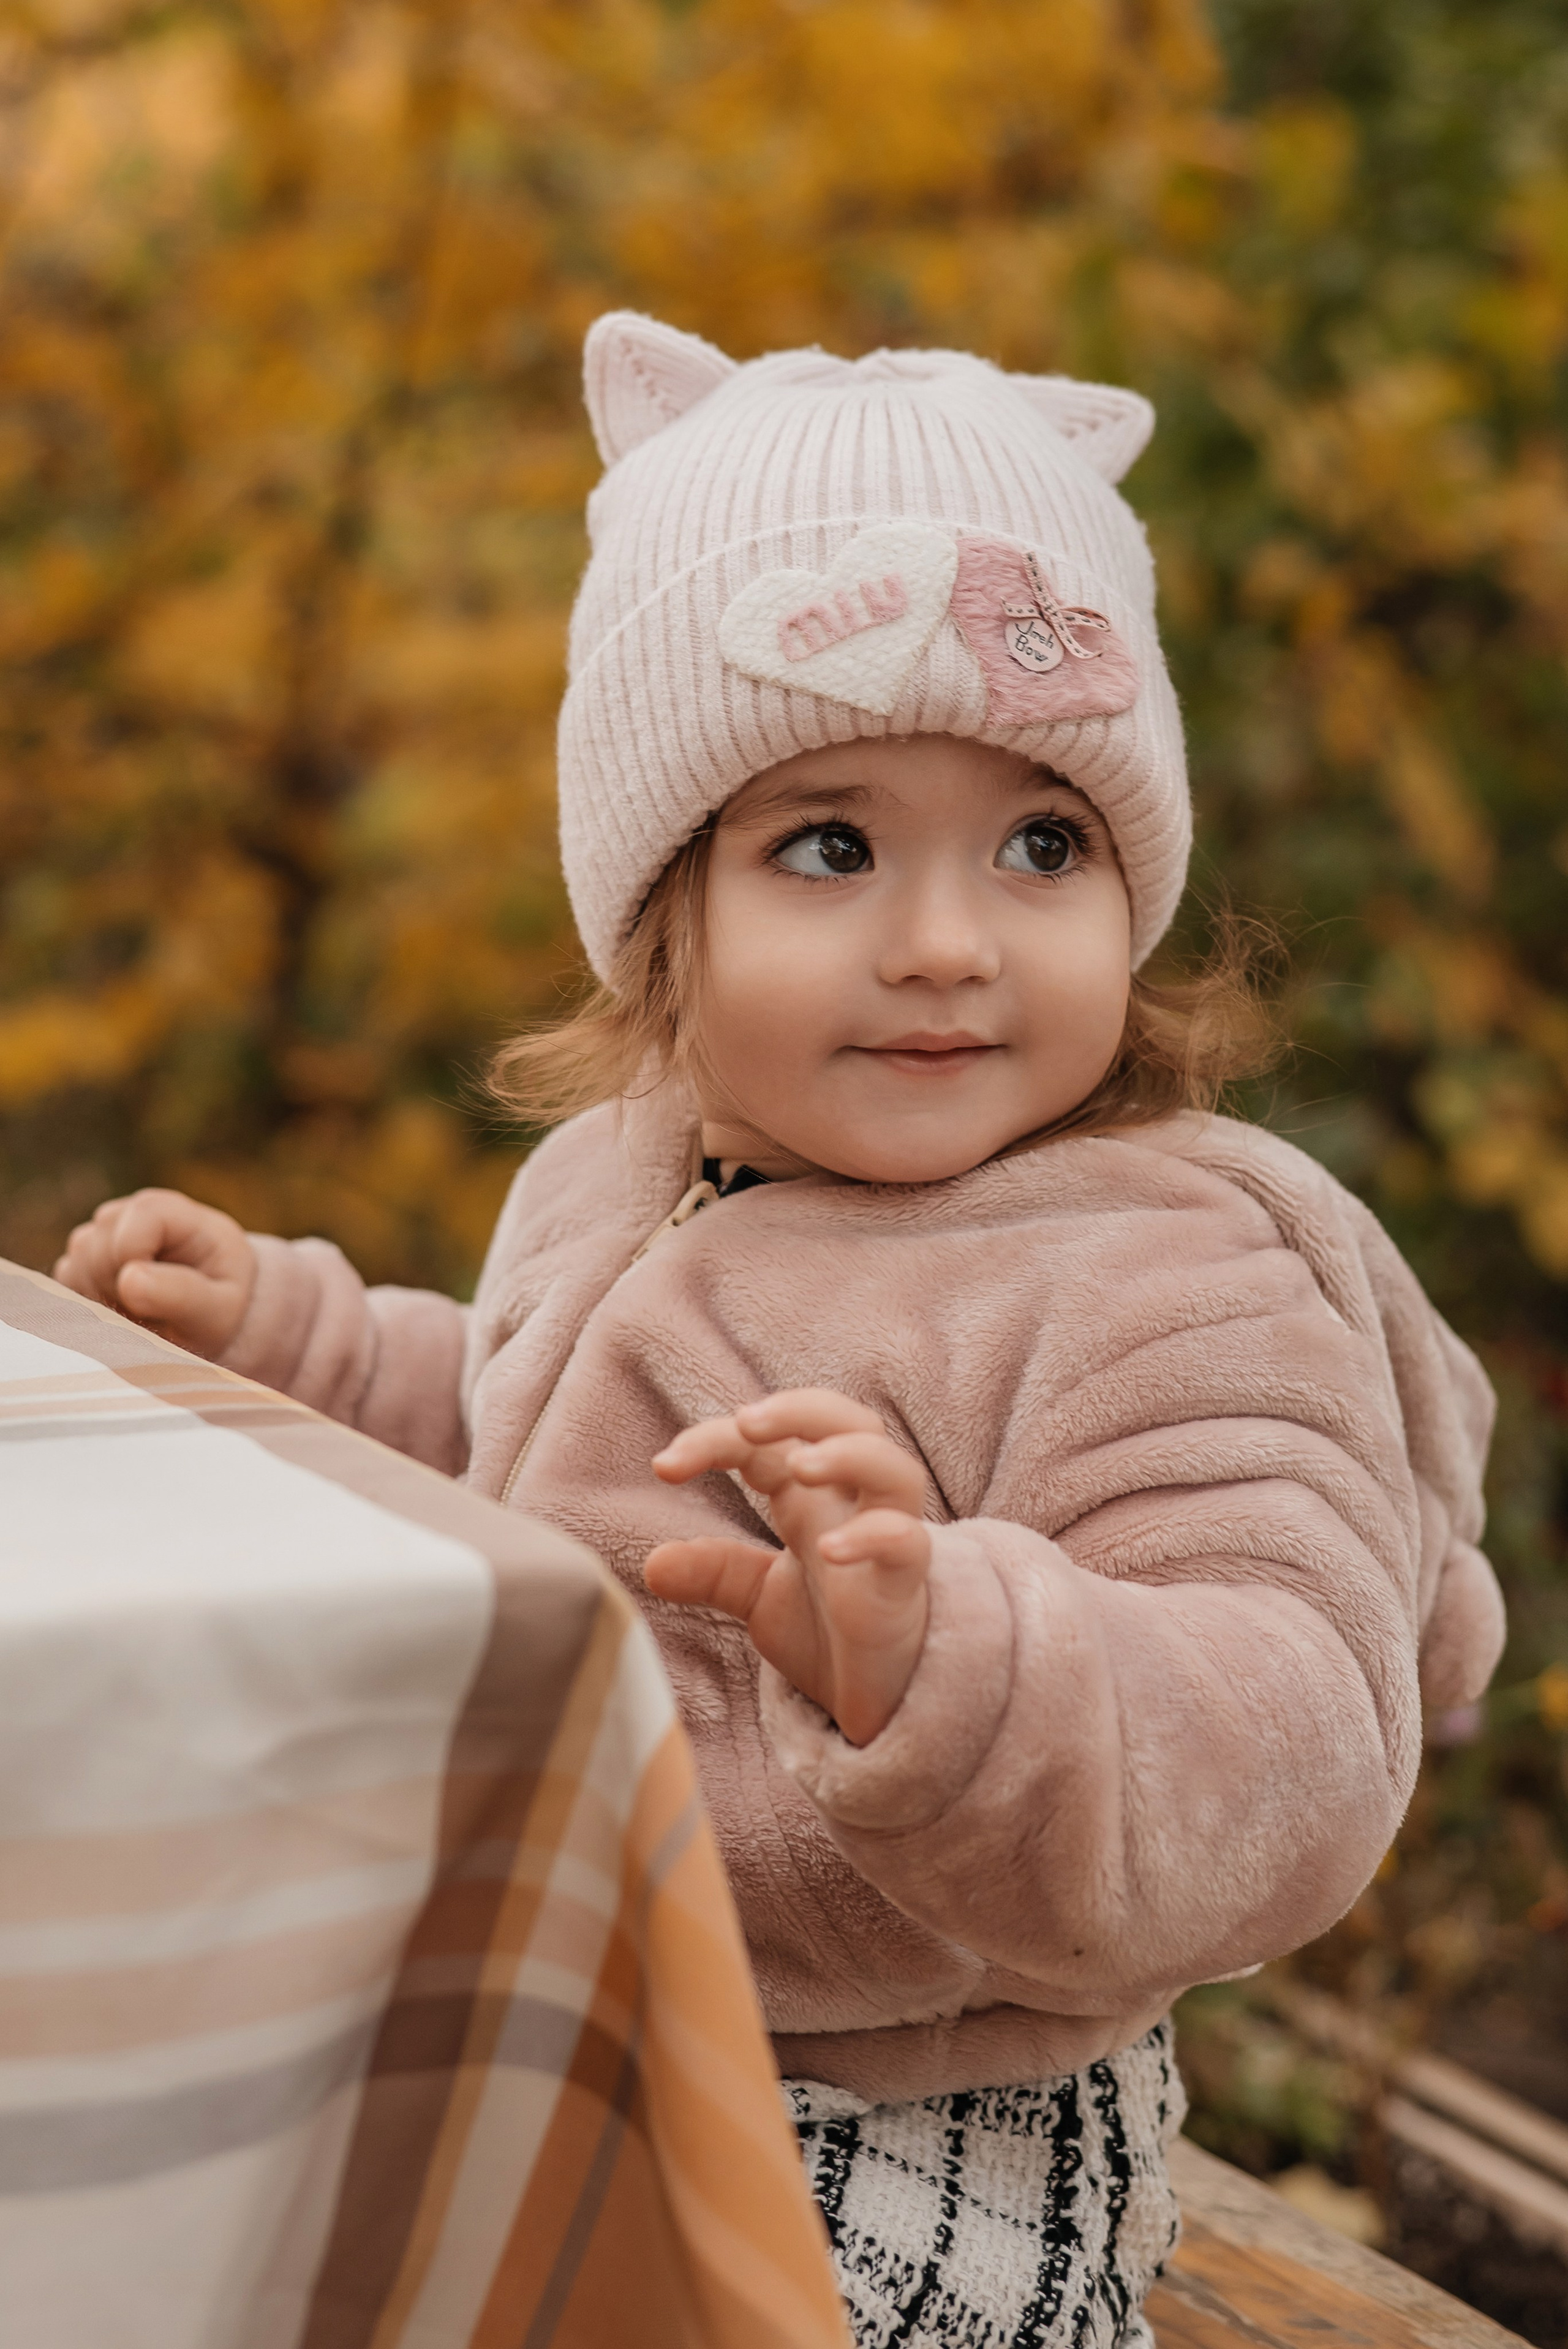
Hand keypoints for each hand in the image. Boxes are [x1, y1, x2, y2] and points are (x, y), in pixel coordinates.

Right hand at [53, 1188, 256, 1357]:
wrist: (207, 1311)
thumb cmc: (219, 1304)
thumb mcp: (218, 1308)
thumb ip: (182, 1293)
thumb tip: (129, 1278)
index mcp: (166, 1210)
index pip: (129, 1231)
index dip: (136, 1268)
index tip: (160, 1296)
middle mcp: (124, 1215)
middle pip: (94, 1250)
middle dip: (120, 1291)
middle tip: (154, 1313)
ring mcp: (96, 1236)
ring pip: (73, 1268)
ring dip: (104, 1302)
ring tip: (141, 1314)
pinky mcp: (78, 1263)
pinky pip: (64, 1287)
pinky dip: (88, 1309)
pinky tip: (120, 1315)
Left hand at [647, 1388, 931, 1746]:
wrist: (871, 1697)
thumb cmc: (825, 1632)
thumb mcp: (756, 1598)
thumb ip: (713, 1572)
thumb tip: (652, 1564)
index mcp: (807, 1499)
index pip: (766, 1443)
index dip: (715, 1439)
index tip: (664, 1466)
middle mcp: (849, 1504)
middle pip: (846, 1421)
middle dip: (799, 1409)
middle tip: (746, 1421)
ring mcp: (885, 1535)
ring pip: (892, 1466)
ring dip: (847, 1453)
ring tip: (800, 1465)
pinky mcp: (906, 1580)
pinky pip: (905, 1541)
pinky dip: (872, 1535)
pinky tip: (831, 1549)